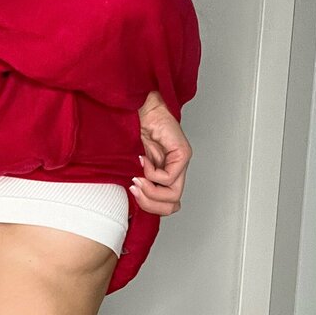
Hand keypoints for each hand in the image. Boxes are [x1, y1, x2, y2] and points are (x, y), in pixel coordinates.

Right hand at [132, 92, 192, 215]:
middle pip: (172, 205)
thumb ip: (138, 182)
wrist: (139, 108)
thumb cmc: (134, 131)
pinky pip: (169, 177)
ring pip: (173, 196)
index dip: (149, 206)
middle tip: (134, 188)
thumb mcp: (132, 165)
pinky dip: (152, 173)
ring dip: (150, 191)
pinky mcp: (183, 153)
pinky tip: (143, 160)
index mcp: (166, 176)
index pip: (167, 206)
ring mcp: (182, 163)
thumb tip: (133, 201)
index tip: (132, 191)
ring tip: (138, 177)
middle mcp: (177, 172)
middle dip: (149, 203)